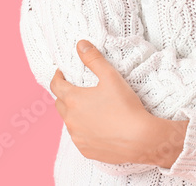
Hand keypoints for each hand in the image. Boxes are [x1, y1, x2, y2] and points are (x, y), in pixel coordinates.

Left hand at [50, 40, 156, 164]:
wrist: (140, 138)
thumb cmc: (125, 106)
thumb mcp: (110, 77)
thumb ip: (94, 59)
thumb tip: (80, 45)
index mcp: (74, 100)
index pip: (56, 85)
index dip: (58, 77)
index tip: (63, 73)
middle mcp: (71, 120)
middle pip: (60, 104)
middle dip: (65, 95)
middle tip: (77, 89)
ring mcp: (77, 137)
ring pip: (69, 122)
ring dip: (74, 113)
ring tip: (90, 108)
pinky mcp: (85, 150)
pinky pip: (79, 137)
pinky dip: (83, 130)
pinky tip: (97, 127)